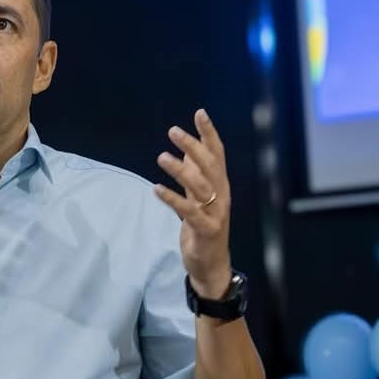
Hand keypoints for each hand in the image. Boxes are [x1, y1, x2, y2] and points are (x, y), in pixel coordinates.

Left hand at [154, 109, 232, 298]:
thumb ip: (194, 175)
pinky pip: (189, 211)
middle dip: (193, 146)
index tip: (199, 113)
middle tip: (173, 131)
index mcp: (221, 186)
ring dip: (180, 170)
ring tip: (161, 157)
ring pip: (200, 186)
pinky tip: (157, 189)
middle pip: (210, 165)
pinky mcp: (206, 230)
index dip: (209, 133)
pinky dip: (172, 199)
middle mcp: (222, 196)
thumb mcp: (199, 198)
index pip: (218, 154)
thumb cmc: (204, 228)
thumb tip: (185, 149)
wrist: (212, 265)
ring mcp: (216, 213)